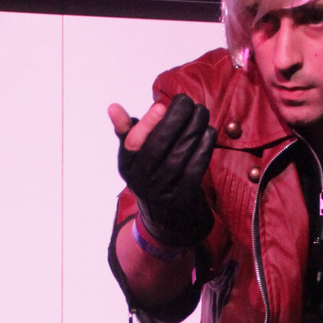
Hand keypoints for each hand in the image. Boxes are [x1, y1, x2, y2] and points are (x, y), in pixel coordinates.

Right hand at [107, 93, 215, 246]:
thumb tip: (113, 107)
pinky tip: (209, 134)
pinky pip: (193, 172)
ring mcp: (161, 193)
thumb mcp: (136, 157)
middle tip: (188, 102)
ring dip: (192, 131)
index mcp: (127, 165)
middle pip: (158, 146)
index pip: (133, 143)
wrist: (167, 220)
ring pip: (178, 157)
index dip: (147, 124)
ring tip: (201, 112)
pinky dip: (203, 151)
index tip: (161, 106)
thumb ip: (127, 131)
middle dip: (175, 121)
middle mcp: (141, 181)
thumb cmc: (153, 176)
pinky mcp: (181, 200)